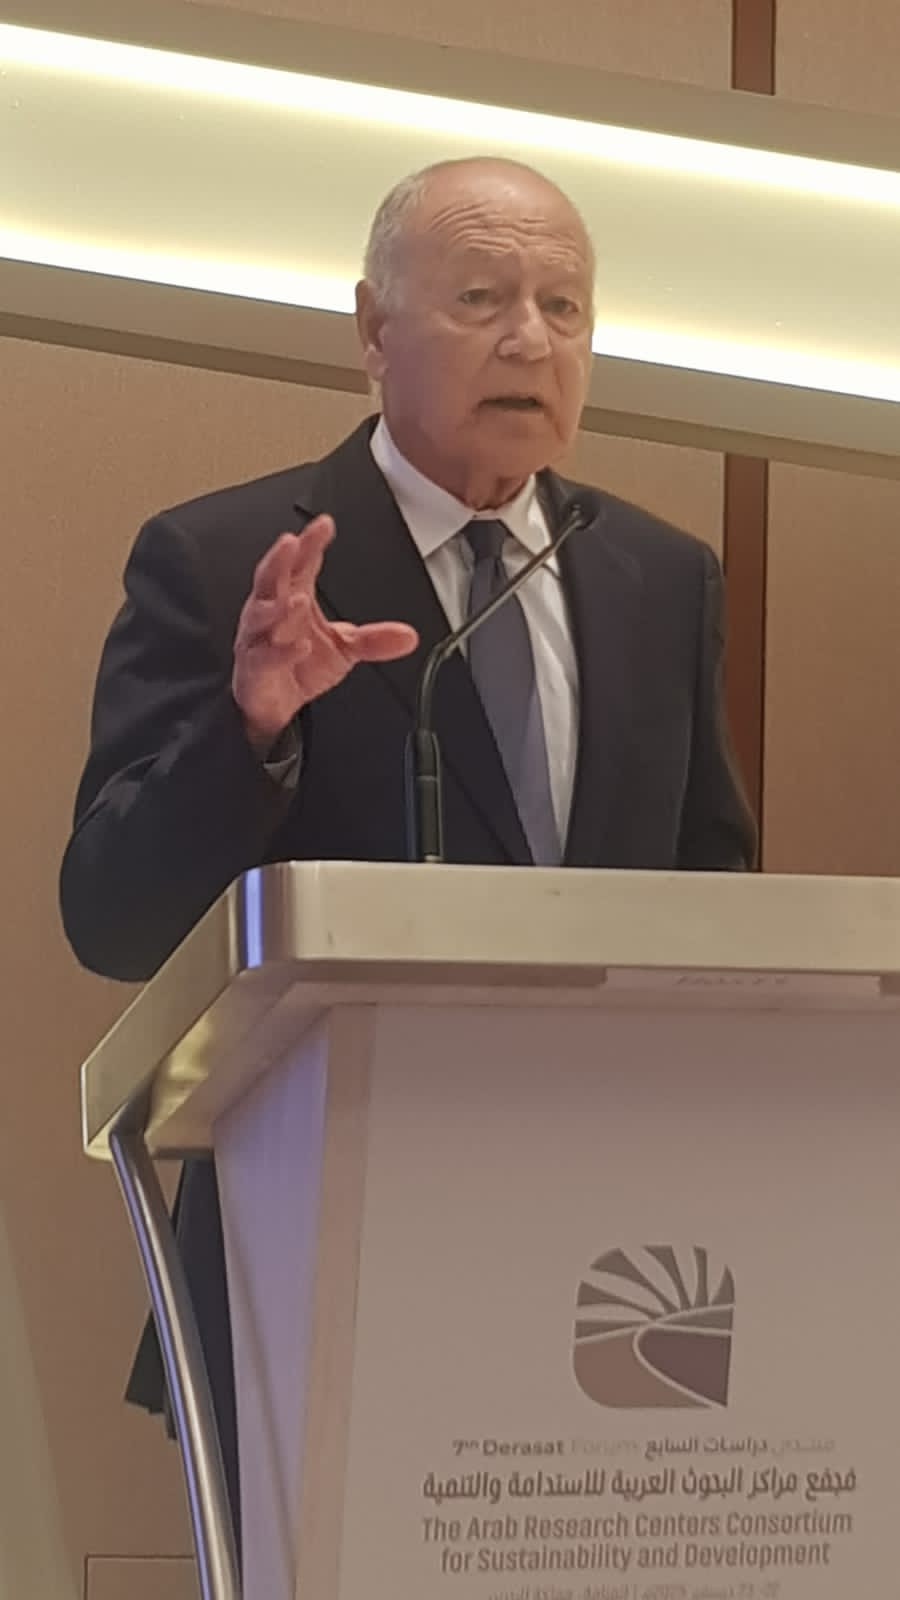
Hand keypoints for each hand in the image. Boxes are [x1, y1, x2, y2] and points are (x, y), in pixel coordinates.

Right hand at [232, 515, 418, 748]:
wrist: (275, 703)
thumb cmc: (299, 663)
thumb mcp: (345, 648)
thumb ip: (374, 640)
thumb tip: (409, 636)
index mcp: (292, 596)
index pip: (301, 563)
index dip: (310, 542)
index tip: (325, 524)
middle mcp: (271, 611)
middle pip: (271, 577)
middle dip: (280, 559)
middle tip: (292, 541)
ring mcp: (259, 638)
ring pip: (262, 615)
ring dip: (278, 606)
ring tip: (299, 598)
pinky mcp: (255, 667)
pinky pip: (266, 657)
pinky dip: (283, 652)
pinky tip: (301, 646)